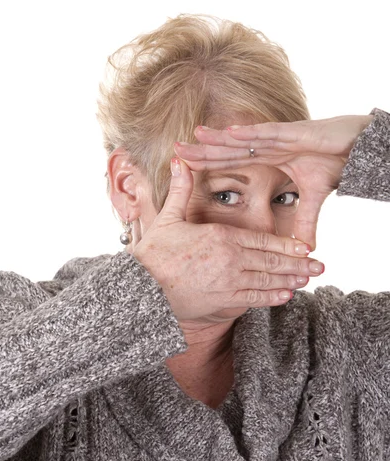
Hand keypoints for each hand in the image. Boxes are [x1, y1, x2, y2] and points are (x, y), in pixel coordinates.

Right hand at [133, 158, 324, 324]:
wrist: (140, 289)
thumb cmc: (153, 255)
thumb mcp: (168, 218)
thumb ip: (180, 189)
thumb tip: (178, 159)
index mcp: (221, 237)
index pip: (262, 239)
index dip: (286, 244)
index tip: (304, 247)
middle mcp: (231, 259)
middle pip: (272, 260)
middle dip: (298, 264)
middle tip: (320, 266)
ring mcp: (229, 282)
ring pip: (267, 280)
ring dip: (290, 280)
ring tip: (308, 280)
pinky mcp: (223, 301)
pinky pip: (253, 299)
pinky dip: (271, 297)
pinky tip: (286, 296)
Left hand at [174, 114, 373, 249]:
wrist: (359, 149)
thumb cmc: (336, 163)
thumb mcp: (314, 199)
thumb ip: (303, 221)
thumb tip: (301, 248)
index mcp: (269, 159)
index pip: (233, 163)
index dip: (210, 164)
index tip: (186, 166)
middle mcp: (270, 146)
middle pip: (230, 150)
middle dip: (204, 150)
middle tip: (177, 150)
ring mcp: (281, 138)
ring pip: (244, 139)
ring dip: (219, 138)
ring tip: (194, 136)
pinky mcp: (295, 133)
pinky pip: (269, 134)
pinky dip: (250, 133)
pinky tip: (230, 132)